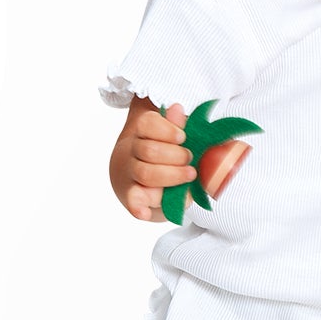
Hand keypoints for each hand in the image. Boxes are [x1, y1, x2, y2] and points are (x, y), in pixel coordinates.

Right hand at [110, 100, 194, 221]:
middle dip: (176, 155)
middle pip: (150, 150)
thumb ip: (175, 125)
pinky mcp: (133, 197)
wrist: (134, 177)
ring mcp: (131, 175)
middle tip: (189, 158)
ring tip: (189, 175)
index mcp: (141, 132)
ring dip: (172, 176)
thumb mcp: (169, 137)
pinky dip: (138, 207)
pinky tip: (146, 211)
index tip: (182, 137)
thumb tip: (177, 108)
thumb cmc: (161, 154)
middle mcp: (132, 151)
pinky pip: (133, 201)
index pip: (148, 124)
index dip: (167, 130)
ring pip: (147, 173)